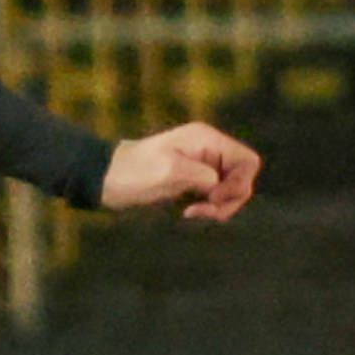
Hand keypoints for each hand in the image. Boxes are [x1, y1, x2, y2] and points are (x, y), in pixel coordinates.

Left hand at [99, 123, 260, 221]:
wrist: (107, 179)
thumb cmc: (134, 172)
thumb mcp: (169, 171)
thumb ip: (202, 175)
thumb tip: (220, 184)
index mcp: (207, 140)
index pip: (247, 161)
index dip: (239, 183)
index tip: (214, 197)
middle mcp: (210, 150)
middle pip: (243, 177)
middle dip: (230, 199)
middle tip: (204, 210)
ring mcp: (204, 166)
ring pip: (232, 190)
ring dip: (219, 207)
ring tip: (194, 213)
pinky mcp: (195, 181)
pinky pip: (217, 197)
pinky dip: (209, 208)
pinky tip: (188, 211)